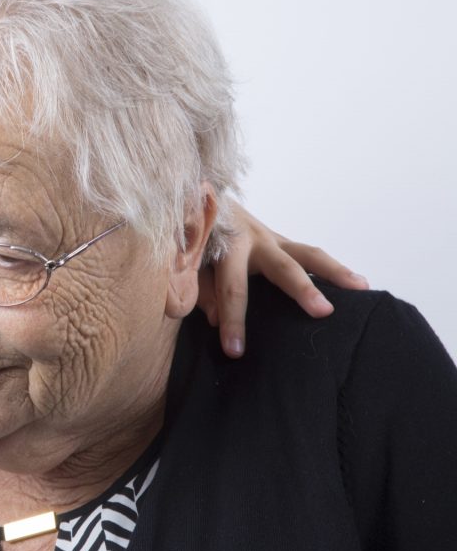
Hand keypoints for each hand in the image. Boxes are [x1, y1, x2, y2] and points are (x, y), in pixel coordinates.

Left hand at [198, 199, 369, 357]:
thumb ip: (199, 289)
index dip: (234, 321)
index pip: (232, 288)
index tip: (235, 351)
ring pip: (310, 254)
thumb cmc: (192, 240)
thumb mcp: (189, 263)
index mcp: (226, 246)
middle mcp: (255, 239)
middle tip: (323, 312)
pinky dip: (334, 270)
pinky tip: (357, 285)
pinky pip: (311, 256)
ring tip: (362, 288)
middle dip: (303, 290)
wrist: (198, 199)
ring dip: (337, 272)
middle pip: (283, 267)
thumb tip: (216, 319)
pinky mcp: (283, 243)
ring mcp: (273, 239)